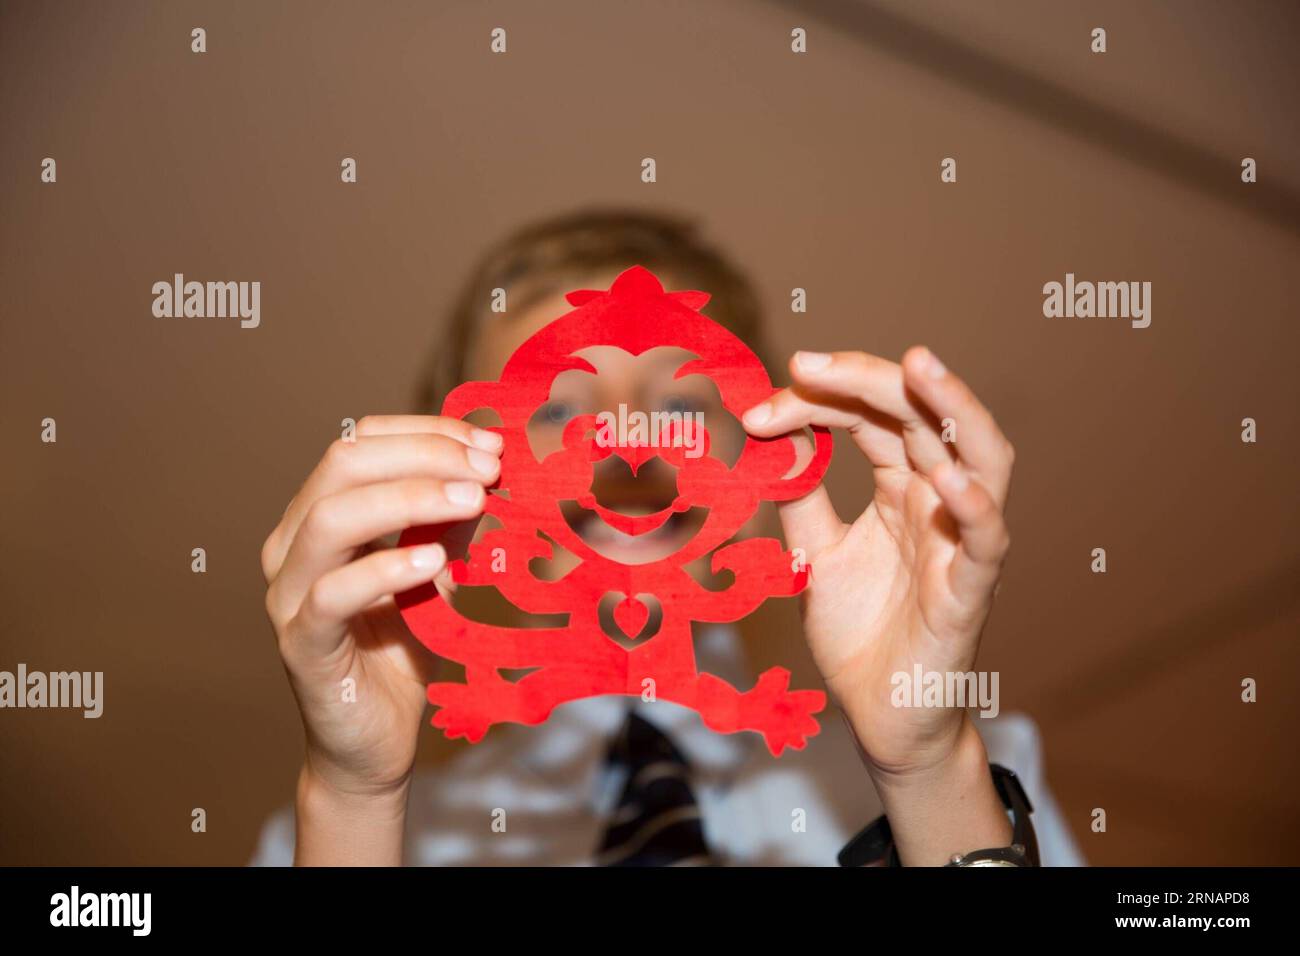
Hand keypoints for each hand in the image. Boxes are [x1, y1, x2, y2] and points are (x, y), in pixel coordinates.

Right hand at [260, 415, 501, 860]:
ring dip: (408, 499)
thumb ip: (451, 521)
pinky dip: (384, 568)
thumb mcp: (438, 572)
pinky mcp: (300, 645)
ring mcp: (288, 595)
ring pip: (330, 518)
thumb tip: (491, 465)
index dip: (426, 432)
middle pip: (343, 466)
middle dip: (424, 456)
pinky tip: (433, 562)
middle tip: (487, 469)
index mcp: (318, 516)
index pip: (360, 443)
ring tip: (471, 501)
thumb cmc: (401, 651)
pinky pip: (332, 594)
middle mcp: (291, 547)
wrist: (376, 743)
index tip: (490, 443)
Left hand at [742, 348, 1014, 861]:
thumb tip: (768, 435)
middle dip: (869, 380)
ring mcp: (962, 540)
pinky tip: (947, 477)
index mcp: (902, 487)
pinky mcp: (972, 590)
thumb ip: (800, 496)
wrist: (881, 716)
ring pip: (982, 455)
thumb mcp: (812, 553)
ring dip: (953, 407)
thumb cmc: (859, 633)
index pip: (871, 418)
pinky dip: (975, 504)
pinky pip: (987, 539)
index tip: (760, 408)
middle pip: (921, 416)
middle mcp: (939, 500)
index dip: (819, 401)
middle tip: (810, 362)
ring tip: (919, 366)